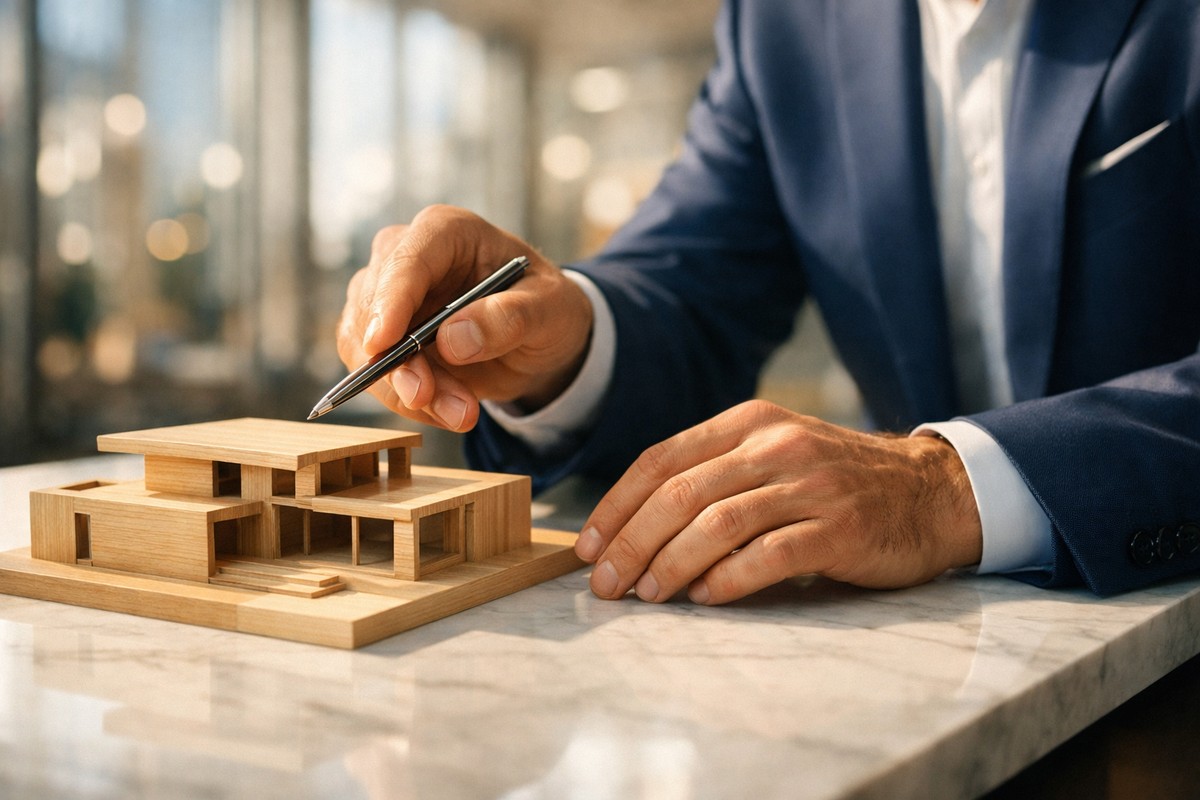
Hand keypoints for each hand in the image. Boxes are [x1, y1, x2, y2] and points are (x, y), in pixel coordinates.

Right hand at [337, 205, 593, 430]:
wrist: (536, 338)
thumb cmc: (544, 306)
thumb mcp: (550, 308)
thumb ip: (510, 318)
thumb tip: (452, 340)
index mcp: (448, 232)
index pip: (407, 259)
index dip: (390, 301)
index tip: (382, 344)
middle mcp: (405, 258)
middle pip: (375, 308)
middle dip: (403, 365)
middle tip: (441, 403)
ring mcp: (386, 299)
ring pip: (367, 349)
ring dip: (409, 391)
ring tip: (462, 413)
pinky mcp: (382, 340)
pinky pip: (375, 376)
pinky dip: (409, 402)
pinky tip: (448, 409)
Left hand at [574, 400, 982, 603]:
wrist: (929, 491)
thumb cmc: (836, 480)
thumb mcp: (774, 453)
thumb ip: (715, 474)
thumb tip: (637, 528)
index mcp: (749, 423)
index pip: (661, 459)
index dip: (616, 505)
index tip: (587, 545)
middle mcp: (775, 446)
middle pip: (680, 494)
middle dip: (630, 542)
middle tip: (605, 584)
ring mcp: (809, 486)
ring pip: (716, 524)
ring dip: (669, 564)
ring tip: (646, 595)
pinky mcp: (839, 529)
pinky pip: (769, 556)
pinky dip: (729, 580)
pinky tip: (706, 597)